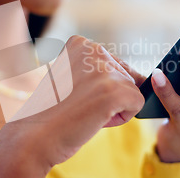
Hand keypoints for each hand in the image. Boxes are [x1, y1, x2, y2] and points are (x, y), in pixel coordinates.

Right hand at [0, 35, 144, 177]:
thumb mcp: (75, 79)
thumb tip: (146, 80)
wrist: (33, 137)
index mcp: (82, 44)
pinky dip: (120, 118)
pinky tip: (94, 118)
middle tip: (78, 105)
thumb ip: (102, 72)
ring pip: (131, 91)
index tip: (73, 95)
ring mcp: (105, 70)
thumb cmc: (54, 112)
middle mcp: (94, 50)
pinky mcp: (116, 90)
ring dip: (113, 108)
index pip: (115, 66)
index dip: (98, 88)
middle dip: (108, 98)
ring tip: (84, 111)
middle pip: (125, 78)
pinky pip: (137, 104)